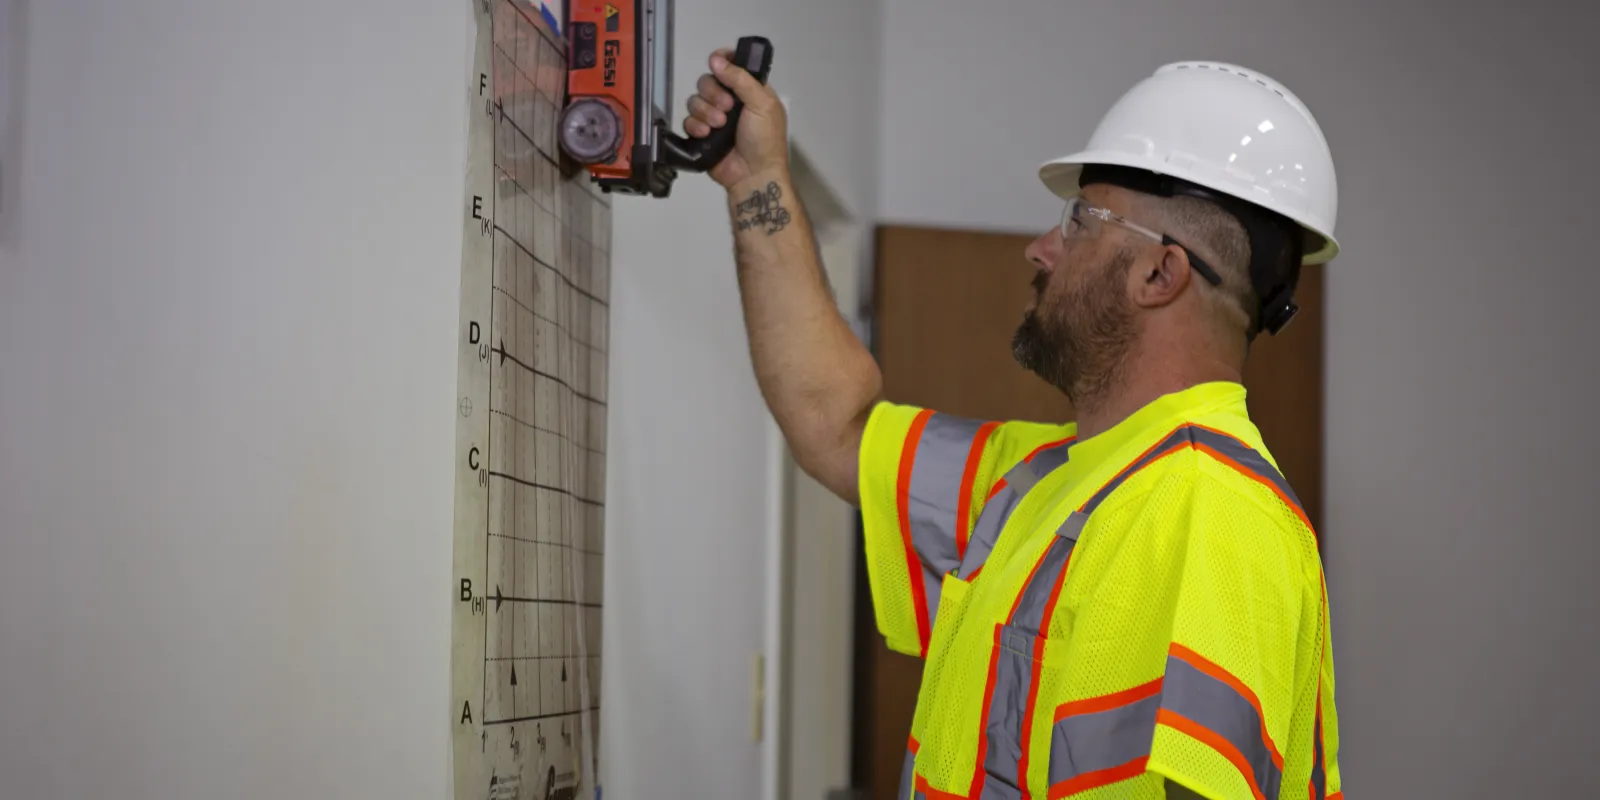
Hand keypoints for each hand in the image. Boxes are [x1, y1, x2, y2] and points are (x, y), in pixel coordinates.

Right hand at [682, 48, 788, 188]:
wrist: (753, 175)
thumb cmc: (765, 138)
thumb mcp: (762, 104)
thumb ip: (740, 78)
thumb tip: (716, 59)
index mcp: (749, 90)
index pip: (730, 64)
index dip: (722, 60)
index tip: (716, 63)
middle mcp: (730, 100)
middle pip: (707, 81)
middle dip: (713, 93)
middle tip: (727, 108)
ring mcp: (714, 117)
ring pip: (695, 100)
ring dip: (705, 112)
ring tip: (719, 126)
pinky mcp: (702, 134)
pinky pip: (688, 120)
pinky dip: (695, 126)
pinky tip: (706, 134)